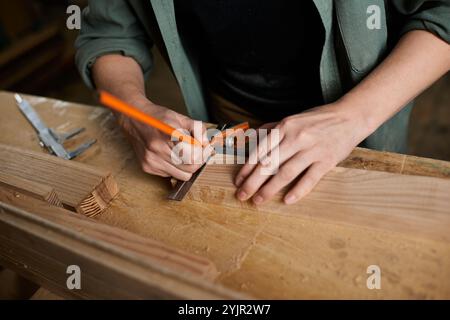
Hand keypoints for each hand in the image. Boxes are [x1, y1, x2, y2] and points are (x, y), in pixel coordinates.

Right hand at [117, 97, 211, 180]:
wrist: (133, 120)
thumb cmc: (158, 117)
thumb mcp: (180, 117)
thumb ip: (198, 129)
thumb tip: (207, 144)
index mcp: (169, 133)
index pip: (195, 155)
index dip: (204, 153)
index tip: (206, 148)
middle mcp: (158, 148)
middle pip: (191, 167)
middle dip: (199, 161)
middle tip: (199, 152)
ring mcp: (152, 160)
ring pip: (183, 175)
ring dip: (187, 166)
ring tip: (184, 154)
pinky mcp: (148, 167)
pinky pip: (171, 175)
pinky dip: (175, 167)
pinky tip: (170, 155)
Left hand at [234, 102, 372, 204]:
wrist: (350, 116)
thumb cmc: (318, 119)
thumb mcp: (292, 119)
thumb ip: (271, 129)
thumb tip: (251, 138)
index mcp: (285, 126)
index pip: (260, 150)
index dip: (247, 168)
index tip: (238, 181)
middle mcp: (296, 137)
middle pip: (269, 164)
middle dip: (252, 182)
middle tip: (242, 195)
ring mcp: (312, 150)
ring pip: (286, 173)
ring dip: (269, 189)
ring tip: (258, 200)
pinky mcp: (327, 161)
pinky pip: (309, 179)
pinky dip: (297, 191)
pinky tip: (286, 200)